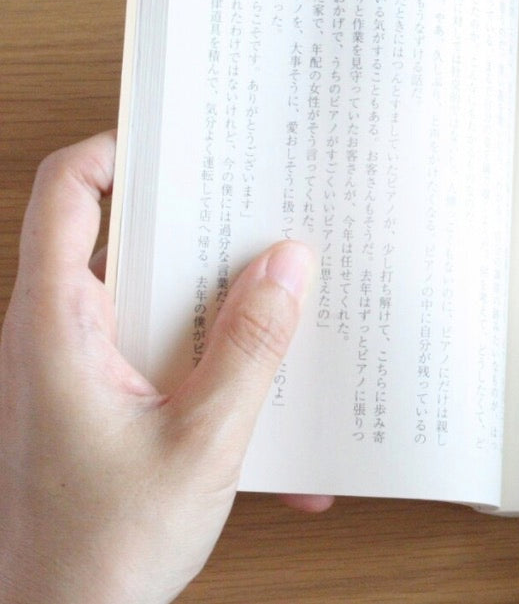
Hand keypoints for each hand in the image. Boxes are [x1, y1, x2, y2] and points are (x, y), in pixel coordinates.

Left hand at [0, 133, 319, 603]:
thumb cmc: (102, 554)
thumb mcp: (200, 444)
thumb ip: (249, 348)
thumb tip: (288, 263)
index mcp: (55, 325)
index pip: (68, 193)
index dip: (118, 149)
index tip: (184, 140)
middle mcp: (58, 332)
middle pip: (119, 231)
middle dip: (192, 215)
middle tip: (256, 200)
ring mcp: (78, 364)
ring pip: (147, 286)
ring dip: (211, 284)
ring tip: (274, 278)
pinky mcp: (102, 393)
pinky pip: (159, 338)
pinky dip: (209, 342)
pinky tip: (262, 375)